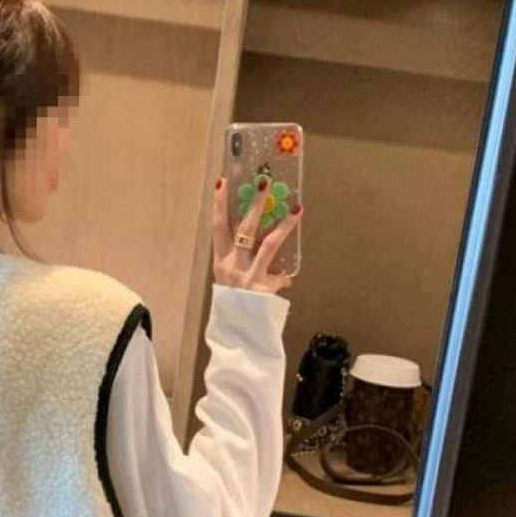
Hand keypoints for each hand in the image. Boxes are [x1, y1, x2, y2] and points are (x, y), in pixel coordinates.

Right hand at [212, 175, 302, 294]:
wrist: (235, 334)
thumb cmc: (232, 304)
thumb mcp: (229, 282)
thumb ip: (243, 266)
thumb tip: (258, 252)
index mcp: (221, 261)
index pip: (218, 227)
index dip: (219, 204)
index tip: (222, 182)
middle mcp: (233, 266)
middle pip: (245, 228)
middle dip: (255, 204)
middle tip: (265, 183)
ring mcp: (249, 276)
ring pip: (269, 244)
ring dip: (284, 225)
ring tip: (297, 209)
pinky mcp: (264, 290)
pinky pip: (278, 278)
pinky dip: (283, 278)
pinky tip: (289, 278)